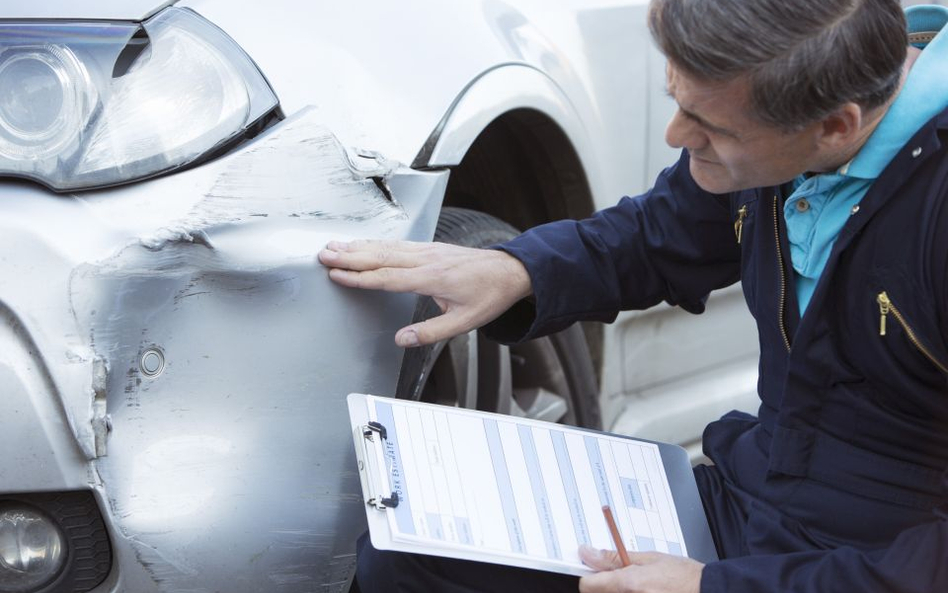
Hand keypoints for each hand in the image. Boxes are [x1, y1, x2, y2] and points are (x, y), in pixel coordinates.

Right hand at [317, 240, 531, 346]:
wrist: (510, 271)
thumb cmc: (489, 295)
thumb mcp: (464, 322)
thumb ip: (430, 332)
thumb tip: (401, 340)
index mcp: (432, 278)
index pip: (386, 277)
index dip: (359, 277)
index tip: (337, 275)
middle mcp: (426, 259)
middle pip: (380, 256)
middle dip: (349, 256)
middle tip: (323, 255)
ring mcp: (428, 250)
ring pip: (386, 247)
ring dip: (358, 246)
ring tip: (334, 246)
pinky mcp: (430, 247)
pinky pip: (397, 244)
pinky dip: (375, 243)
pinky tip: (363, 243)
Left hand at [578, 545, 703, 592]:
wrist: (707, 591)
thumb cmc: (683, 576)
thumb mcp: (648, 558)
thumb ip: (614, 558)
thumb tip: (590, 553)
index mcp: (628, 585)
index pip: (587, 585)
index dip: (589, 575)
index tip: (593, 568)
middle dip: (606, 584)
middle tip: (624, 576)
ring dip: (619, 590)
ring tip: (640, 585)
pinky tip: (646, 590)